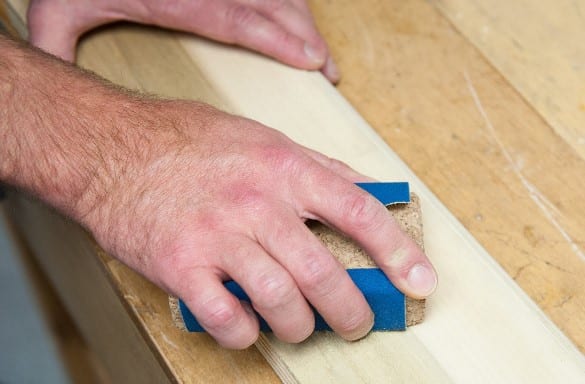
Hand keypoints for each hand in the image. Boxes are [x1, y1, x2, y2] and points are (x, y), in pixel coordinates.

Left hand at [27, 0, 339, 81]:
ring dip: (303, 17)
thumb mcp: (56, 8)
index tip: (312, 59)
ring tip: (319, 48)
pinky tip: (299, 15)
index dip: (279, 39)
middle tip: (328, 67)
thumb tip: (57, 100)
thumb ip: (58, 49)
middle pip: (270, 2)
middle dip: (304, 34)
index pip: (237, 18)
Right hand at [73, 99, 435, 347]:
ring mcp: (218, 237)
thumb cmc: (190, 142)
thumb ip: (318, 167)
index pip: (360, 213)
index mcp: (284, 169)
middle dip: (351, 310)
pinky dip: (245, 333)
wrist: (114, 148)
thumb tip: (368, 189)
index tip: (420, 281)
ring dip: (300, 326)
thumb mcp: (263, 138)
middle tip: (355, 322)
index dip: (399, 252)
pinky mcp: (180, 266)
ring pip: (282, 301)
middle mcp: (256, 203)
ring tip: (300, 326)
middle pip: (324, 272)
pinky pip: (227, 318)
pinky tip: (248, 326)